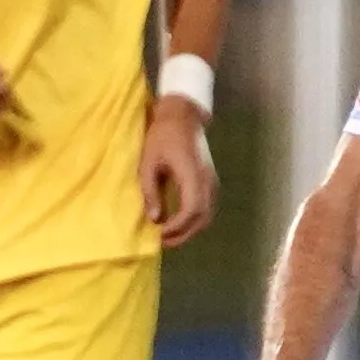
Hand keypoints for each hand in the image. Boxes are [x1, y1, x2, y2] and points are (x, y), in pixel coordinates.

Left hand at [139, 96, 217, 248]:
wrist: (181, 116)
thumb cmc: (161, 137)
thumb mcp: (148, 163)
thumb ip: (151, 192)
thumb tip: (155, 219)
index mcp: (192, 174)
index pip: (191, 210)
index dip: (176, 227)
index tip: (158, 233)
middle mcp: (207, 180)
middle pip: (202, 218)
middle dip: (183, 234)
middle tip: (162, 242)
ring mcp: (211, 181)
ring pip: (207, 215)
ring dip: (190, 230)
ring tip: (169, 236)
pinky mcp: (209, 181)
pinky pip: (206, 207)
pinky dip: (194, 220)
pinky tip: (178, 223)